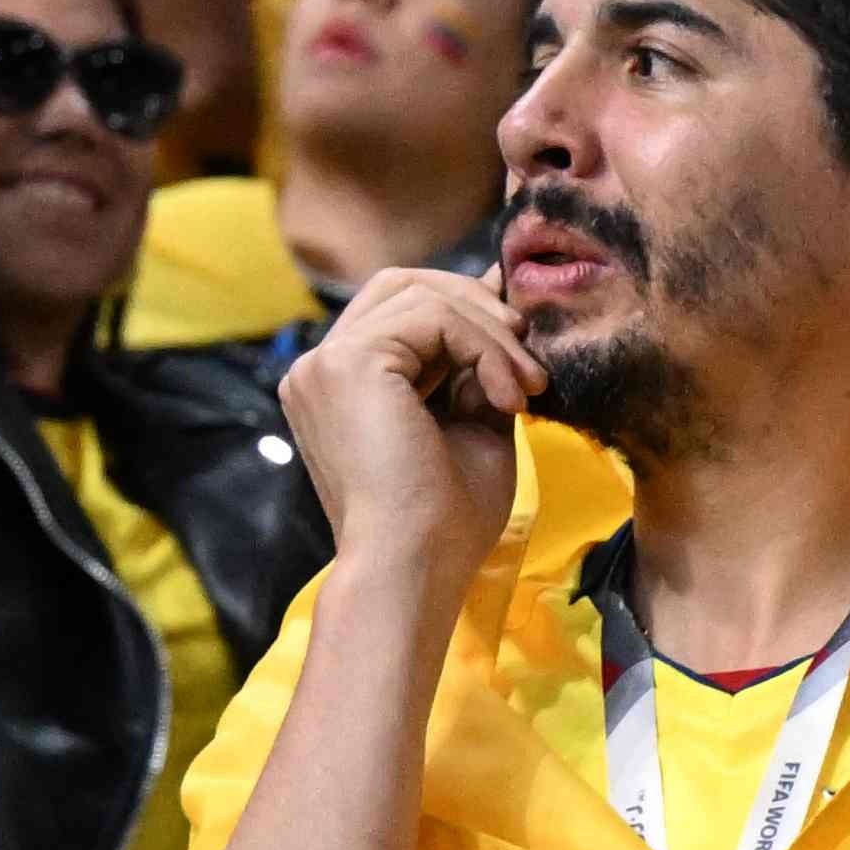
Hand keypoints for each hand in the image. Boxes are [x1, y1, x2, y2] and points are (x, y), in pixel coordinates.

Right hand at [289, 261, 540, 579]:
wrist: (415, 565)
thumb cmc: (445, 518)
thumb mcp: (473, 426)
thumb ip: (477, 369)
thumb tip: (504, 311)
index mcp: (342, 384)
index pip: (401, 309)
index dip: (467, 311)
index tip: (523, 350)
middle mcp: (320, 367)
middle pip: (404, 285)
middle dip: (479, 309)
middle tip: (529, 362)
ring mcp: (325, 362)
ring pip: (423, 295)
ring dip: (492, 335)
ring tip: (526, 389)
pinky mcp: (347, 362)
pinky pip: (432, 316)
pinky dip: (484, 347)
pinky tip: (508, 398)